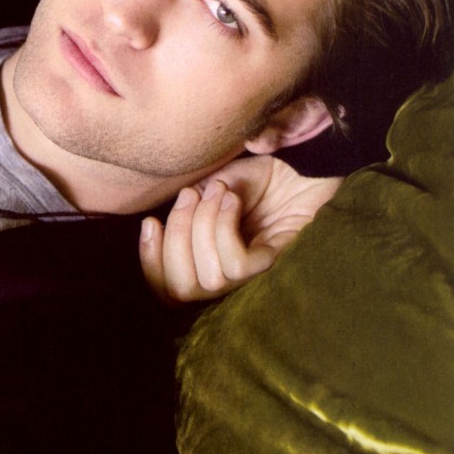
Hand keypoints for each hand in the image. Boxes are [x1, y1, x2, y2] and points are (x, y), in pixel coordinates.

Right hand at [139, 155, 341, 302]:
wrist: (303, 163)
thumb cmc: (260, 176)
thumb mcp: (212, 185)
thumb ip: (187, 206)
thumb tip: (163, 221)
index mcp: (206, 261)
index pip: (167, 290)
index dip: (151, 263)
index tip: (150, 222)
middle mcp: (228, 276)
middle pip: (182, 290)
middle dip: (175, 239)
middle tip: (189, 197)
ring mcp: (252, 275)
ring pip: (208, 279)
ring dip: (202, 227)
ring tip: (218, 193)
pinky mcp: (275, 263)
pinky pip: (237, 264)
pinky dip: (225, 228)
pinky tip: (233, 200)